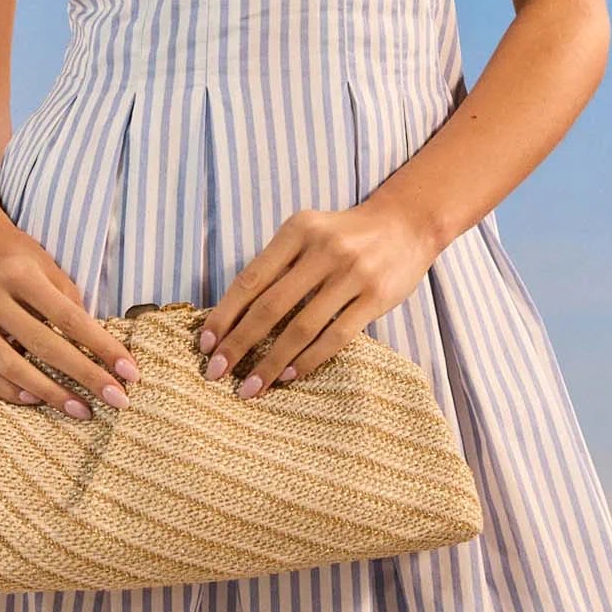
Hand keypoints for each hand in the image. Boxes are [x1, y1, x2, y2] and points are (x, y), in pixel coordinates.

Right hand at [0, 223, 138, 419]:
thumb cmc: (12, 254)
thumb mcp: (46, 264)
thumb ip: (68, 301)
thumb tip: (95, 344)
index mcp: (19, 275)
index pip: (69, 319)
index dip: (102, 347)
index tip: (130, 372)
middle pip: (45, 347)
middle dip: (85, 376)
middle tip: (117, 400)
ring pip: (12, 367)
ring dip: (50, 393)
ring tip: (81, 409)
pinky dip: (9, 391)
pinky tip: (36, 400)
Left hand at [198, 197, 438, 397]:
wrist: (405, 224)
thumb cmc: (344, 235)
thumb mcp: (307, 234)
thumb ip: (276, 265)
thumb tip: (233, 316)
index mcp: (297, 231)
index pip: (250, 279)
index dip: (225, 314)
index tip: (206, 344)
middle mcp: (323, 250)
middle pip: (270, 307)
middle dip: (239, 344)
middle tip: (216, 373)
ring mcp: (352, 274)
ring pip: (301, 328)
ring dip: (271, 363)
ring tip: (250, 387)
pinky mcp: (375, 298)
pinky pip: (335, 336)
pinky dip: (309, 359)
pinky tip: (290, 376)